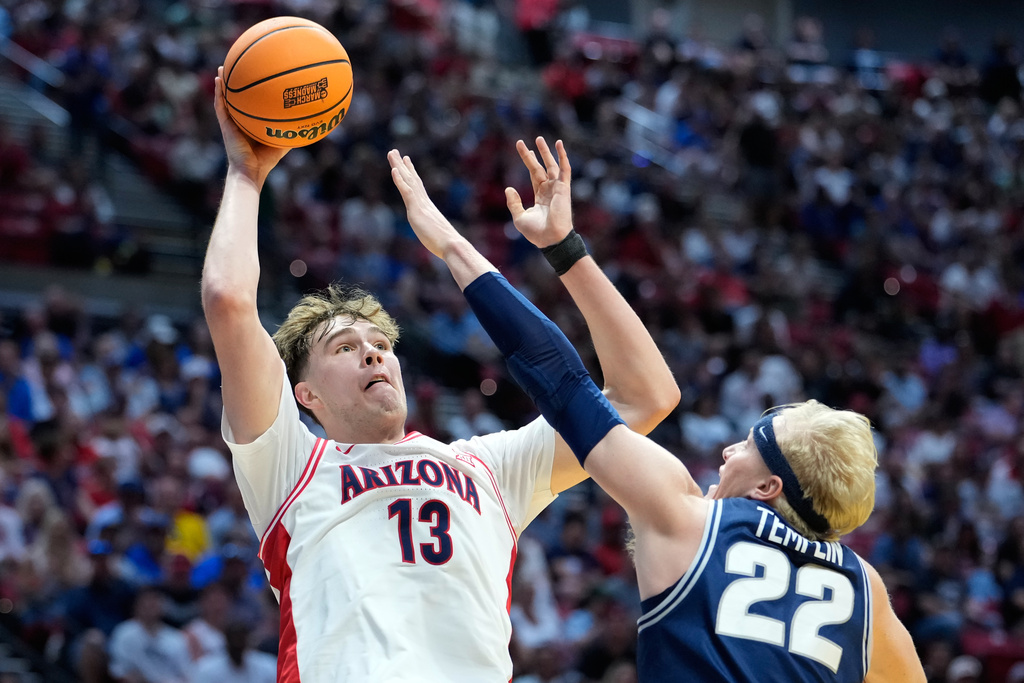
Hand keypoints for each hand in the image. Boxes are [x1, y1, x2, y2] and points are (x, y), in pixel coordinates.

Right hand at [214, 66, 287, 188]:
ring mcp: (231, 122)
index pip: (251, 105)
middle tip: (240, 67)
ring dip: (224, 83)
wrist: (250, 171)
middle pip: (238, 99)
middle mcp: (239, 121)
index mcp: (250, 124)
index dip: (253, 93)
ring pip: (225, 99)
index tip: (257, 77)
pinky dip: (219, 92)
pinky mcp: (225, 125)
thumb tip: (309, 122)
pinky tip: (219, 79)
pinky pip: (220, 106)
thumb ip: (292, 132)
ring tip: (223, 67)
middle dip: (238, 84)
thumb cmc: (266, 161)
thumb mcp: (282, 143)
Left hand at [388, 149, 461, 259]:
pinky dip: (400, 180)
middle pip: (411, 179)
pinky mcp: (417, 210)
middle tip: (394, 152)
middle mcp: (424, 202)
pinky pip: (407, 191)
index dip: (411, 173)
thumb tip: (438, 240)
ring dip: (398, 166)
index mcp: (428, 208)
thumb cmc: (447, 245)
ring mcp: (421, 204)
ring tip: (391, 153)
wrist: (452, 246)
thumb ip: (435, 235)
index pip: (417, 186)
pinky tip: (394, 169)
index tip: (406, 161)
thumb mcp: (437, 238)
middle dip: (402, 165)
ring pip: (408, 180)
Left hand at [506, 137, 572, 247]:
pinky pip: (564, 169)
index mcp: (541, 196)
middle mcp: (550, 190)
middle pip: (540, 168)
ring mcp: (557, 188)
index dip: (529, 162)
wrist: (551, 239)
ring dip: (546, 152)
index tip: (524, 150)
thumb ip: (513, 203)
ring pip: (551, 165)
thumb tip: (508, 188)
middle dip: (533, 155)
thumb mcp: (519, 217)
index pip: (534, 175)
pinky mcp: (563, 188)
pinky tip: (559, 145)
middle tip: (525, 142)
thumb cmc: (536, 233)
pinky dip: (562, 156)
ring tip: (538, 139)